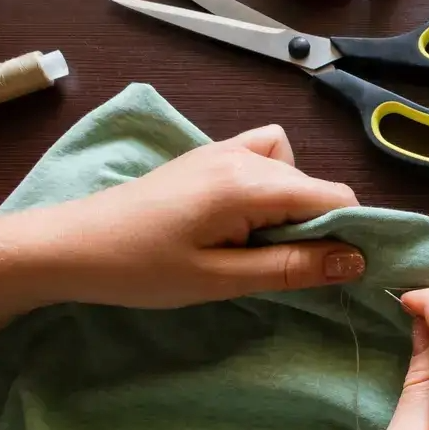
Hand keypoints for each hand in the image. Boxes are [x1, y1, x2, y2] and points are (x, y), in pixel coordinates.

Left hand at [36, 124, 364, 307]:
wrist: (72, 245)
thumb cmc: (141, 269)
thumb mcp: (221, 280)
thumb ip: (292, 267)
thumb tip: (356, 261)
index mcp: (249, 183)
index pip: (334, 196)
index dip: (351, 233)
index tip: (341, 272)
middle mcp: (243, 155)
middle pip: (315, 186)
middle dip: (321, 226)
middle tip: (286, 270)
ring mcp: (224, 149)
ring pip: (293, 171)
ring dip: (293, 205)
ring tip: (259, 241)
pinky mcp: (209, 154)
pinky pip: (265, 154)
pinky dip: (272, 179)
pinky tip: (246, 211)